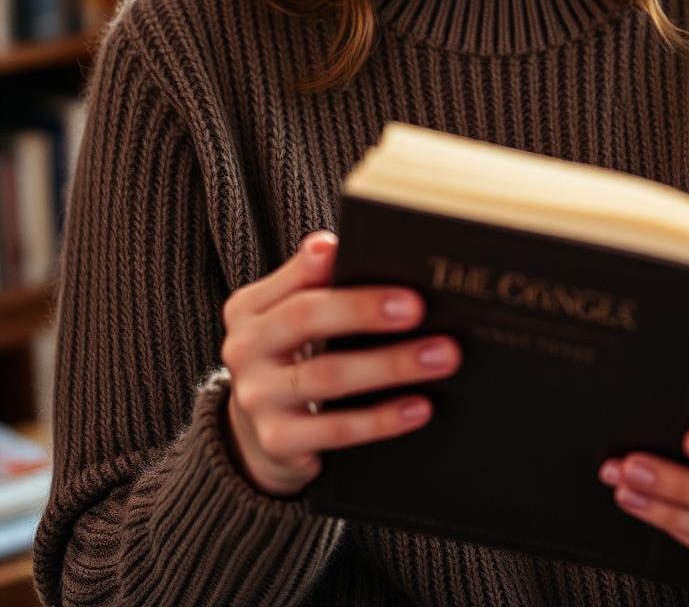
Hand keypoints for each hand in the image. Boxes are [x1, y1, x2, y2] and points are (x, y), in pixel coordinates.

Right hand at [220, 230, 461, 496]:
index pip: (292, 276)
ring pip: (329, 376)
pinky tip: (420, 407)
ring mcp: (257, 398)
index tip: (361, 252)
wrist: (260, 431)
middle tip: (419, 308)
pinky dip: (382, 419)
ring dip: (391, 365)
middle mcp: (245, 349)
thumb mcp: (294, 316)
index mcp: (250, 307)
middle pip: (305, 317)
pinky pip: (337, 430)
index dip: (321, 264)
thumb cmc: (296, 354)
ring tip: (441, 356)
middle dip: (365, 310)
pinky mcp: (278, 441)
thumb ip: (318, 282)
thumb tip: (355, 248)